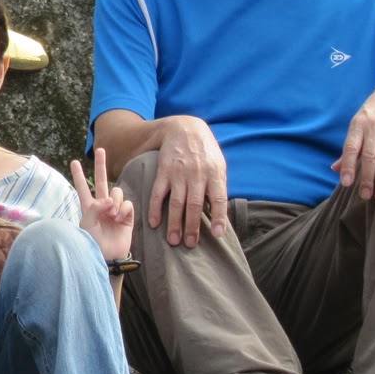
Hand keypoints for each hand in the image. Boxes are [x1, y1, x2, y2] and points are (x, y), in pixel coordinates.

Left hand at [70, 148, 133, 262]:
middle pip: (102, 181)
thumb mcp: (87, 224)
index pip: (83, 188)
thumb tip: (109, 199)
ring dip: (114, 201)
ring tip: (111, 216)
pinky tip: (120, 219)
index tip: (73, 161)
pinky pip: (127, 203)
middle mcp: (102, 205)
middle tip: (101, 149)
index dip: (78, 175)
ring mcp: (115, 210)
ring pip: (117, 192)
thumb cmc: (92, 242)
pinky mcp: (127, 216)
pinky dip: (123, 209)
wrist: (108, 257)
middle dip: (101, 165)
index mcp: (88, 207)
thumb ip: (95, 208)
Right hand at [148, 116, 227, 247]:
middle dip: (192, 227)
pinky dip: (155, 209)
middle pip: (194, 205)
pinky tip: (154, 223)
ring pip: (176, 203)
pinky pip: (158, 193)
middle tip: (190, 245)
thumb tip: (220, 214)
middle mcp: (197, 174)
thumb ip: (218, 187)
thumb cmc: (205, 151)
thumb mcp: (219, 164)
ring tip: (173, 241)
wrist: (185, 128)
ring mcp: (179, 173)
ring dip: (174, 223)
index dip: (219, 217)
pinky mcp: (163, 171)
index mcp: (214, 174)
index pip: (218, 199)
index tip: (218, 234)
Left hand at [333, 84, 374, 200]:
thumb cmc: (373, 115)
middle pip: (370, 157)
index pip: (351, 148)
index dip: (348, 166)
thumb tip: (335, 170)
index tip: (346, 183)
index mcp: (358, 125)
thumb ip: (349, 148)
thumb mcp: (358, 125)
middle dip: (367, 178)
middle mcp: (374, 128)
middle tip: (365, 196)